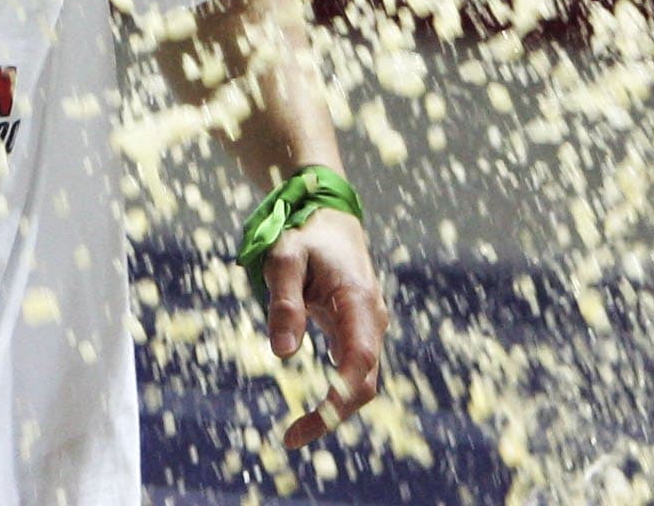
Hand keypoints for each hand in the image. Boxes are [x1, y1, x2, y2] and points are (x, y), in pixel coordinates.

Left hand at [260, 205, 389, 450]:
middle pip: (365, 381)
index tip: (314, 421)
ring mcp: (368, 326)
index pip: (360, 361)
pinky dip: (337, 392)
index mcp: (358, 301)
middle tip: (291, 438)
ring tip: (296, 431)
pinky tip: (314, 409)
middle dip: (334, 413)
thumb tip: (282, 355)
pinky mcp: (358, 331)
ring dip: (336, 407)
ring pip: (362, 378)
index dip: (341, 396)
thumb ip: (284, 303)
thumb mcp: (284, 259)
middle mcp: (371, 318)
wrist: (327, 216)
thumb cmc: (303, 234)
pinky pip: (354, 368)